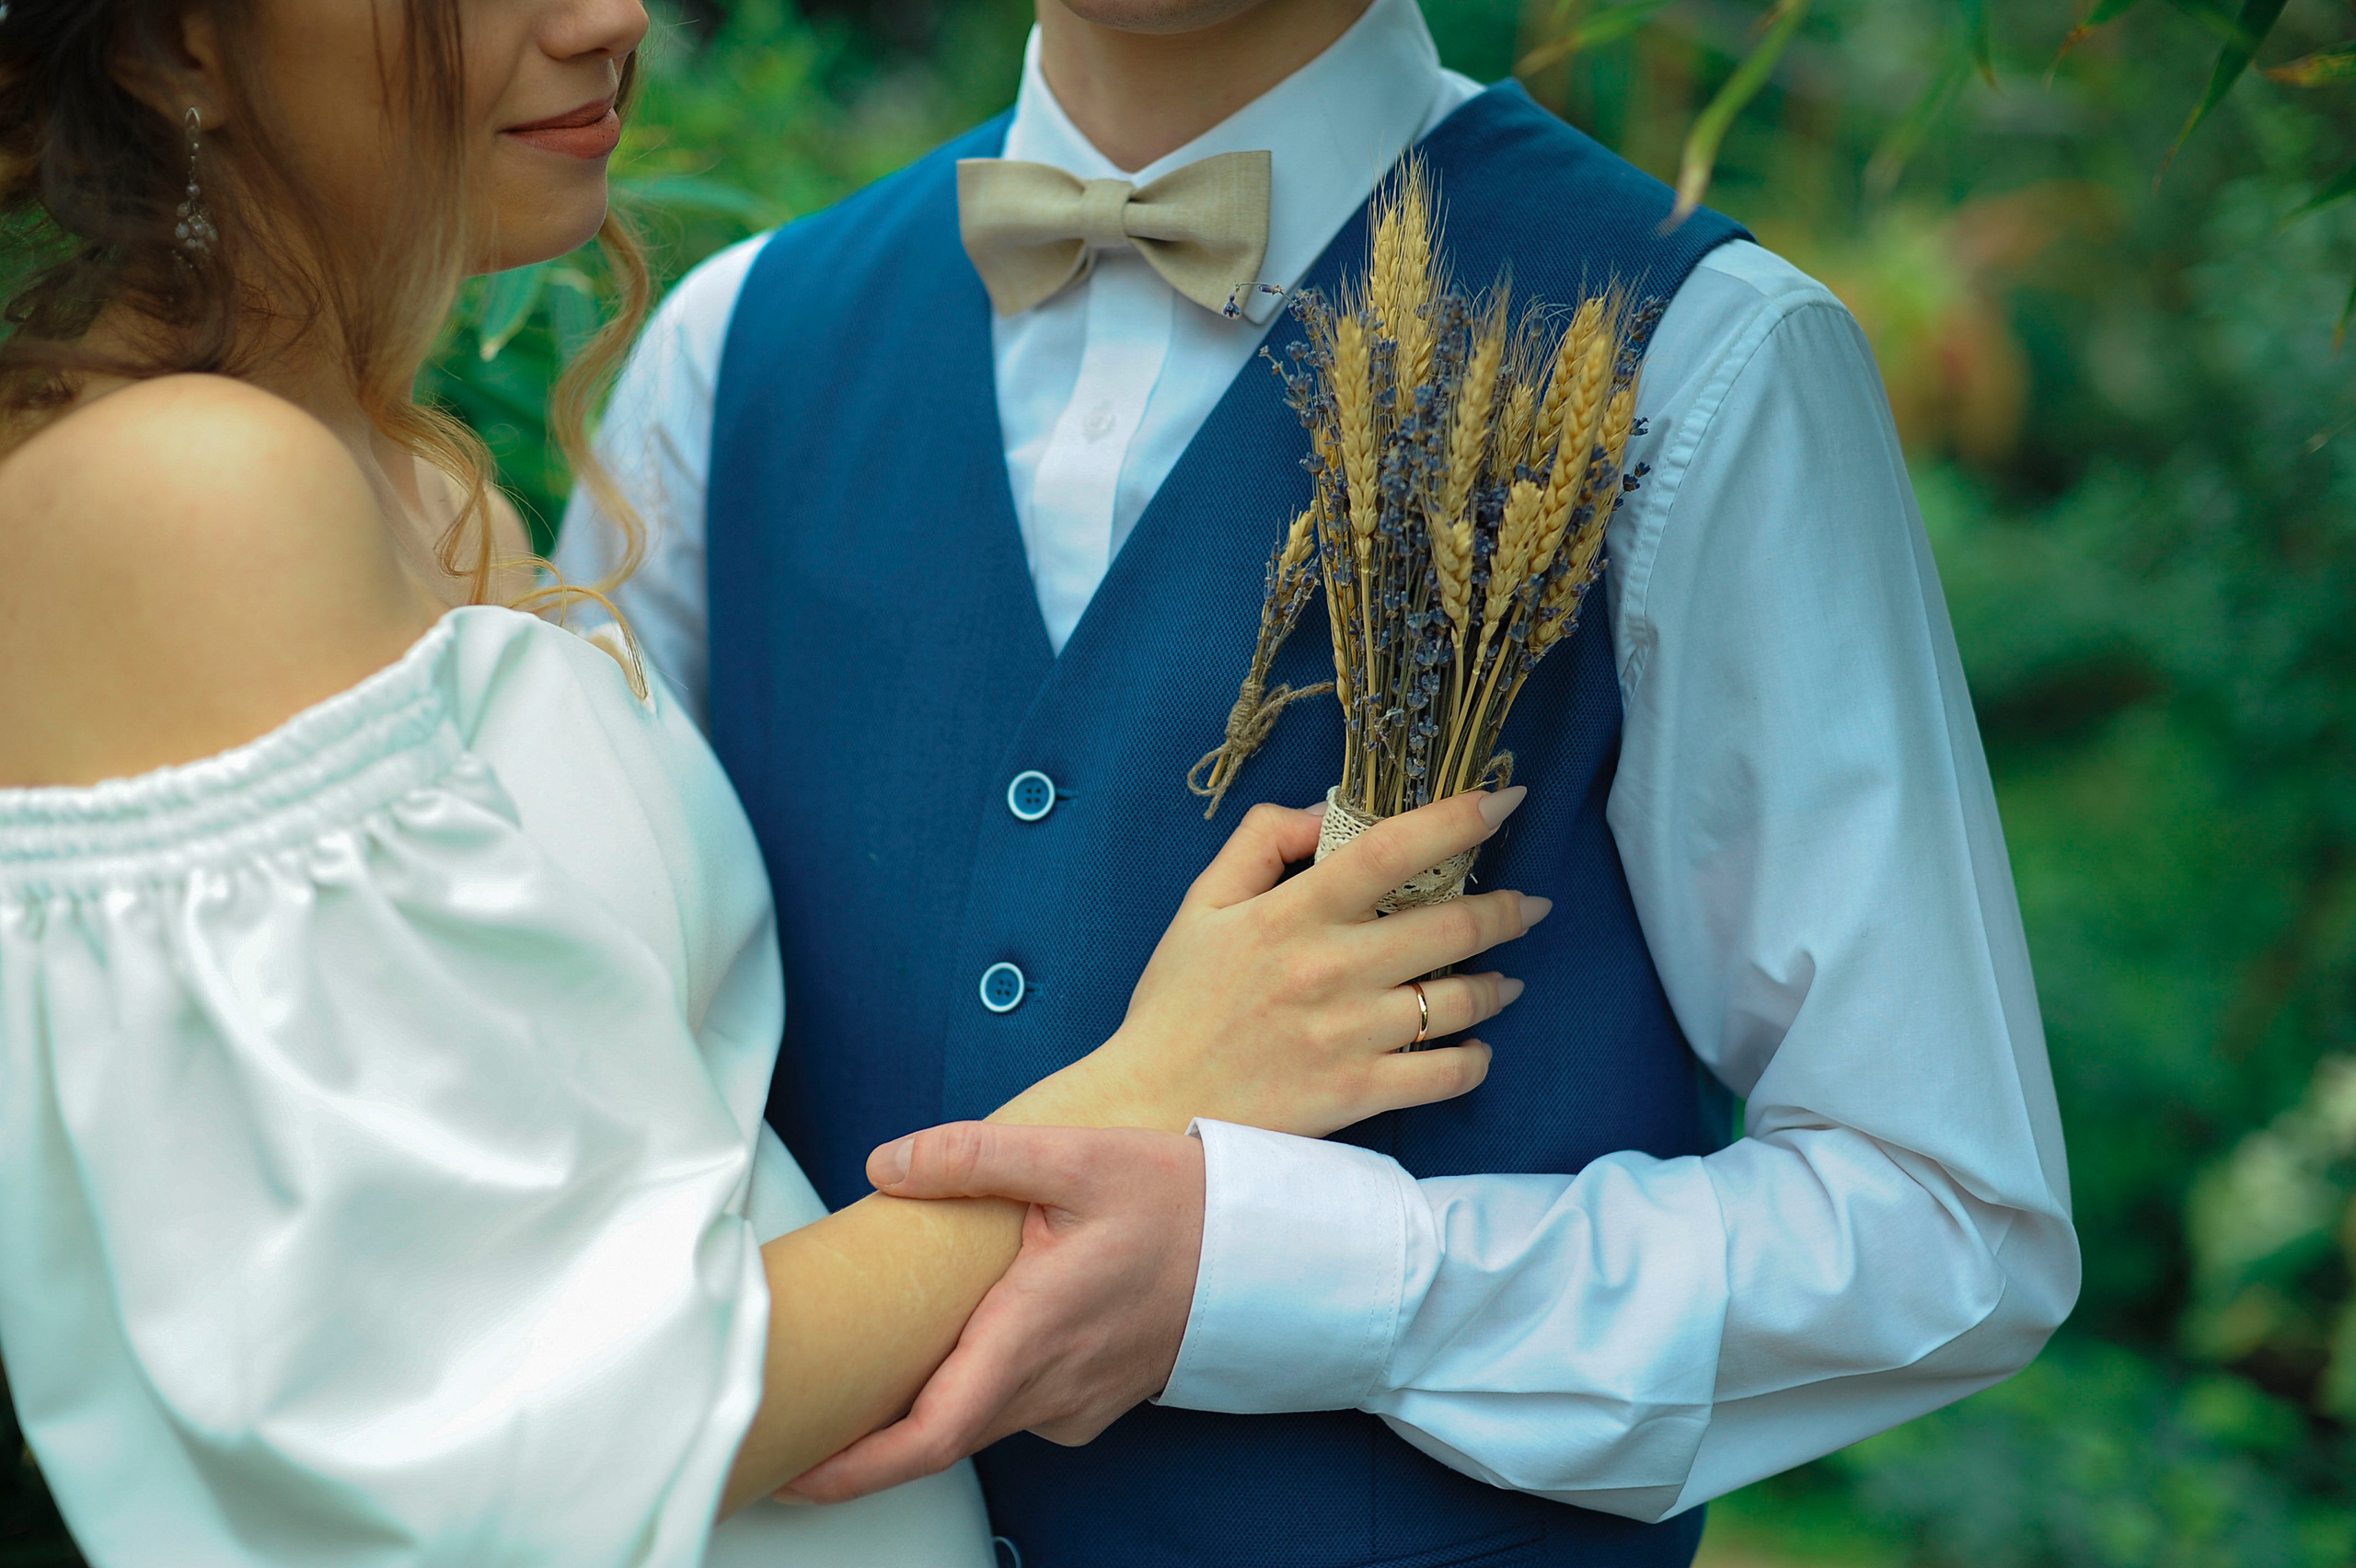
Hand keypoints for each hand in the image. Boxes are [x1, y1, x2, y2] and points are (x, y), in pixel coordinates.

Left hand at [778, 1122, 1202, 1504]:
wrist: (1270, 1251)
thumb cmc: (1182, 1205)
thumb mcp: (1079, 1156)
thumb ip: (975, 1156)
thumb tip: (886, 1163)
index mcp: (1032, 1336)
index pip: (928, 1435)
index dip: (853, 1469)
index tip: (792, 1472)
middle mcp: (1050, 1387)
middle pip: (938, 1434)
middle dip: (864, 1437)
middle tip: (798, 1408)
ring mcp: (1075, 1400)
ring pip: (976, 1419)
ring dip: (917, 1409)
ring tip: (859, 1371)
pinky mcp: (1093, 1397)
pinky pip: (1015, 1406)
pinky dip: (970, 1390)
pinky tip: (955, 1343)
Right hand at [1000, 786, 1546, 1137]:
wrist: (1149, 1109)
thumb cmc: (1175, 1003)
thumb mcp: (1202, 903)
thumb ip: (1260, 840)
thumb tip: (1328, 812)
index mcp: (1293, 913)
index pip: (1392, 850)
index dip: (1459, 819)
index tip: (1505, 801)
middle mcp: (1332, 969)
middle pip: (1452, 926)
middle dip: (1508, 908)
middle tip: (1529, 904)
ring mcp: (1352, 1036)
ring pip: (1461, 1001)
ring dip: (1498, 984)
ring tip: (1504, 979)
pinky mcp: (1360, 1094)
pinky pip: (1448, 1074)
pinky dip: (1476, 1057)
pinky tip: (1475, 1045)